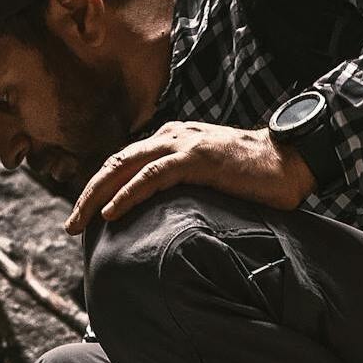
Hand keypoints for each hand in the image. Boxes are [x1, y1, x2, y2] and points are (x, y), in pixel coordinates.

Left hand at [65, 122, 317, 234]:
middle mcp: (171, 137)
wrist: (292, 160)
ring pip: (124, 167)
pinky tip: (111, 213)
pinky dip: (127, 194)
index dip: (100, 188)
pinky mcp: (196, 158)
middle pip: (115, 164)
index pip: (124, 163)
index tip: (84, 216)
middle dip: (88, 194)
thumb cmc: (256, 177)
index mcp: (172, 141)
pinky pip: (152, 177)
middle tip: (70, 225)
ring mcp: (183, 145)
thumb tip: (162, 219)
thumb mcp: (210, 180)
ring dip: (96, 196)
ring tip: (79, 222)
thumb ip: (184, 189)